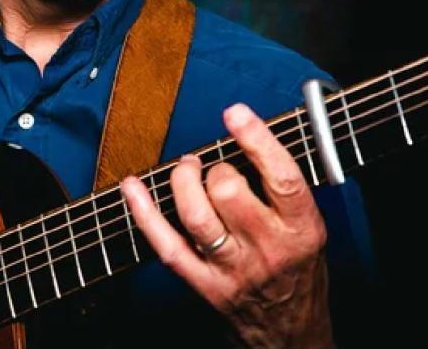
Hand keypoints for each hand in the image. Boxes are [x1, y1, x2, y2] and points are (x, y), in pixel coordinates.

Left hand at [120, 103, 332, 348]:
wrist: (292, 334)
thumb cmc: (297, 268)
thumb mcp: (306, 225)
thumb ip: (280, 186)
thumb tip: (243, 136)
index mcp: (301, 228)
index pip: (281, 177)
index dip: (256, 140)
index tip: (234, 112)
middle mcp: (267, 248)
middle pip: (228, 191)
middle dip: (216, 168)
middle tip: (216, 167)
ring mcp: (232, 268)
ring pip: (195, 215)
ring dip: (183, 181)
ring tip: (188, 169)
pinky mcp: (203, 283)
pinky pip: (166, 244)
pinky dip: (143, 212)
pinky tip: (132, 186)